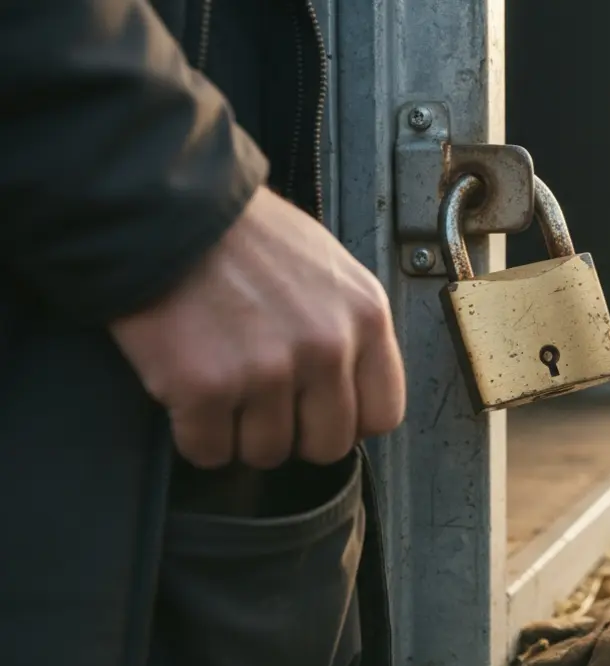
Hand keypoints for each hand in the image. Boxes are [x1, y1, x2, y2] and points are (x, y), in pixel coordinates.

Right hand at [110, 187, 405, 468]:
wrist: (168, 210)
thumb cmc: (245, 235)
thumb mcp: (330, 268)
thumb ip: (350, 327)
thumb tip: (352, 386)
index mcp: (365, 318)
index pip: (382, 415)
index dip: (347, 421)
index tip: (319, 411)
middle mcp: (327, 349)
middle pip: (327, 445)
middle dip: (293, 434)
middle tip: (263, 405)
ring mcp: (268, 371)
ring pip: (267, 453)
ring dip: (240, 433)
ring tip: (223, 390)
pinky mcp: (206, 388)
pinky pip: (210, 451)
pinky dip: (195, 435)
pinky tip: (189, 397)